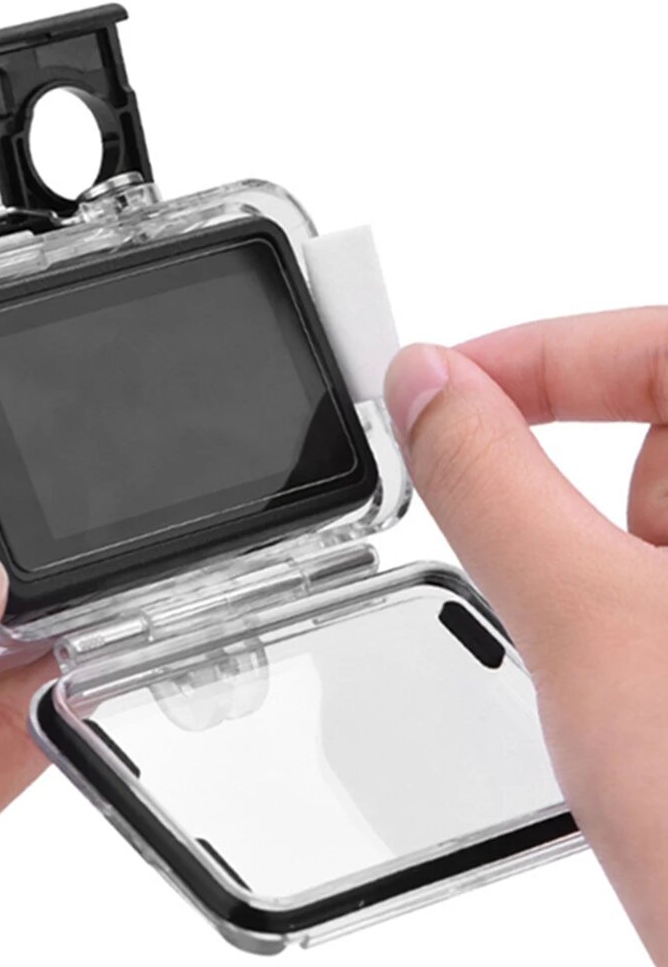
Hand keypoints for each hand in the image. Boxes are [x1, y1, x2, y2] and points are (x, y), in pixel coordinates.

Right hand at [384, 306, 667, 963]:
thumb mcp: (586, 627)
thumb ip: (489, 486)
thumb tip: (425, 385)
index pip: (654, 343)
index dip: (535, 356)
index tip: (435, 391)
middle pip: (658, 448)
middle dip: (581, 525)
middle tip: (571, 617)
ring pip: (653, 540)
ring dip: (604, 603)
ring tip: (635, 710)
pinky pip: (661, 602)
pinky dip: (630, 639)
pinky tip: (653, 725)